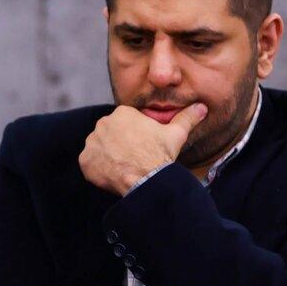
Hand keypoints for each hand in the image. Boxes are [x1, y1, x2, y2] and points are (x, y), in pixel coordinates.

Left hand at [78, 104, 207, 194]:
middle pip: (111, 135)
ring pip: (100, 148)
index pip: (125, 124)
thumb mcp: (176, 134)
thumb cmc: (160, 154)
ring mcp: (91, 143)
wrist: (146, 179)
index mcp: (121, 113)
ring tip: (125, 166)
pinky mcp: (85, 161)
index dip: (135, 137)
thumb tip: (201, 107)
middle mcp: (102, 124)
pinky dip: (99, 169)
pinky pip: (90, 164)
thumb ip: (187, 117)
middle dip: (120, 145)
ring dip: (109, 156)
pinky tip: (114, 174)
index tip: (143, 147)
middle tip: (134, 158)